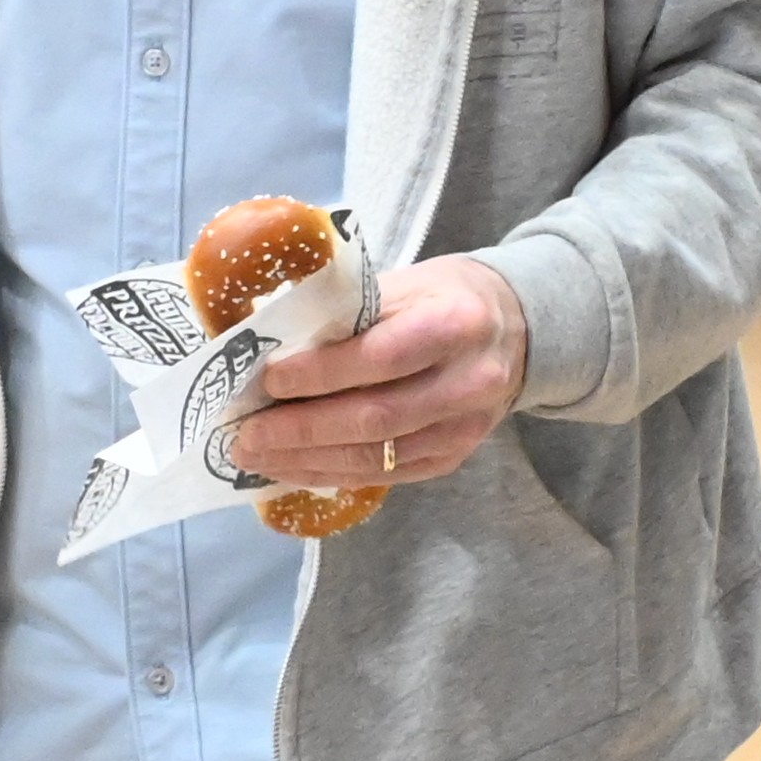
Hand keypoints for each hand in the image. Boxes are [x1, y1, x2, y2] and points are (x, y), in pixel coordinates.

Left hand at [225, 252, 530, 492]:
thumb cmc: (441, 297)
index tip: (266, 380)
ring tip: (254, 456)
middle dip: (301, 430)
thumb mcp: (402, 285)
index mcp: (455, 325)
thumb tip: (265, 344)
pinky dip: (331, 473)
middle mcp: (469, 383)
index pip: (381, 357)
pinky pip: (384, 475)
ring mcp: (464, 430)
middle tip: (244, 433)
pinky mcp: (453, 459)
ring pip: (376, 456)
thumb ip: (345, 313)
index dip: (320, 373)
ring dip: (306, 460)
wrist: (515, 331)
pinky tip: (291, 468)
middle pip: (375, 418)